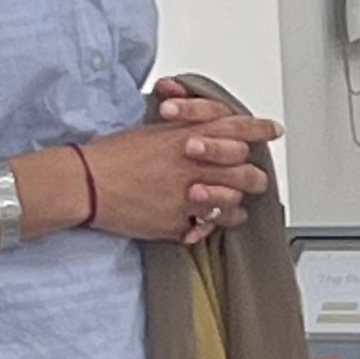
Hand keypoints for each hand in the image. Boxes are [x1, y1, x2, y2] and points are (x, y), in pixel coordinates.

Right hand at [79, 107, 280, 245]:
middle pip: (247, 172)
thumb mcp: (153, 131)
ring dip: (234, 203)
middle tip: (251, 177)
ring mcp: (191, 197)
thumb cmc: (112, 156)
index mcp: (190, 136)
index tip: (272, 131)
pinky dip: (209, 227)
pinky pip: (208, 229)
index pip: (238, 129)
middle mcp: (197, 166)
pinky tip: (203, 223)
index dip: (260, 130)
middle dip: (253, 176)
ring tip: (227, 203)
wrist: (86, 183)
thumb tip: (205, 130)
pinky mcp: (180, 223)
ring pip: (234, 203)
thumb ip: (186, 131)